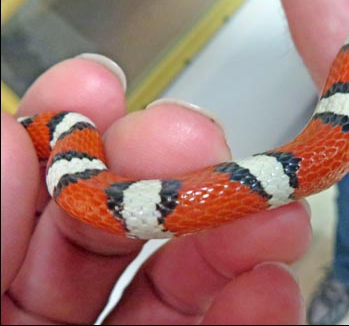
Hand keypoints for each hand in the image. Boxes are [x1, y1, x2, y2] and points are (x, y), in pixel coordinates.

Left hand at [1, 56, 311, 323]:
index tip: (99, 92)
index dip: (74, 142)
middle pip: (125, 230)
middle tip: (198, 139)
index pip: (41, 203)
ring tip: (273, 213)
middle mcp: (61, 321)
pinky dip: (260, 309)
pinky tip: (271, 286)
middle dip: (170, 175)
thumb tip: (10, 140)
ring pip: (187, 279)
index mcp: (2, 296)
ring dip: (235, 236)